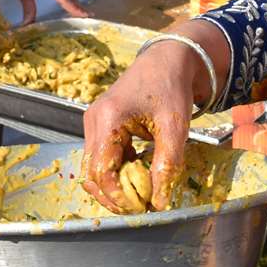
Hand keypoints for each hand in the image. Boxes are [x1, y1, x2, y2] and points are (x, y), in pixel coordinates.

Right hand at [81, 39, 201, 212]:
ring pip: (94, 166)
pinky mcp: (100, 124)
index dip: (118, 196)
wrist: (168, 59)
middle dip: (112, 195)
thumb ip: (166, 166)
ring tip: (140, 193)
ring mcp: (94, 121)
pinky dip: (116, 169)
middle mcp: (93, 120)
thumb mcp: (174, 128)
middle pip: (91, 172)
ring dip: (114, 184)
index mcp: (108, 119)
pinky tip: (138, 173)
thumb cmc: (171, 87)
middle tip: (139, 207)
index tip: (141, 208)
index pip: (102, 171)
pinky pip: (101, 155)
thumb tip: (160, 202)